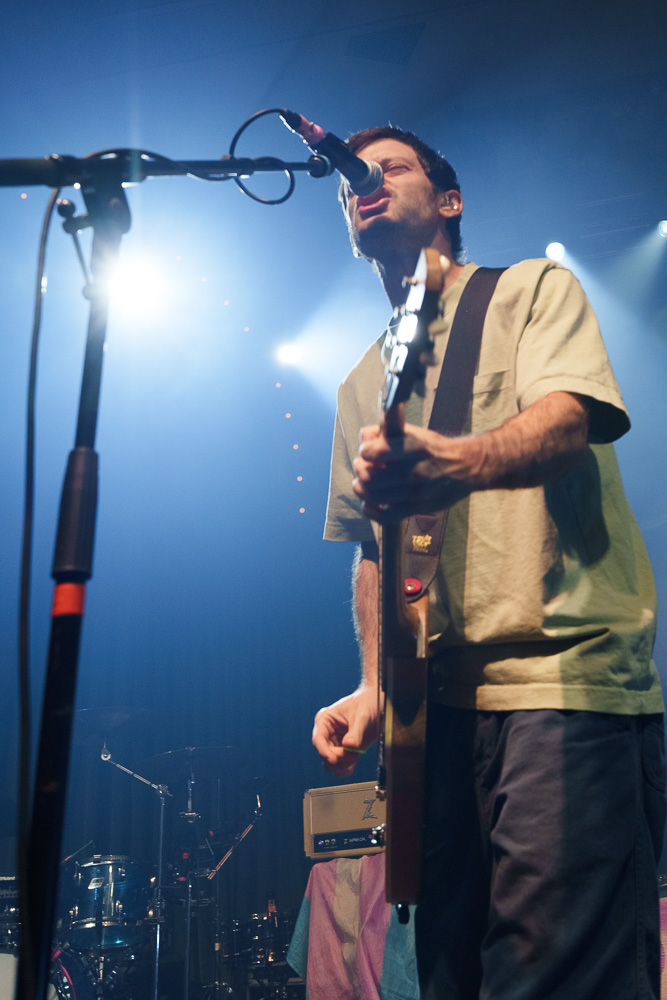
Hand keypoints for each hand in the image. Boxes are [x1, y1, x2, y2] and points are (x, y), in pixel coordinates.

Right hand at [312, 687, 379, 776]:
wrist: (377, 704)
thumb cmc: (366, 702)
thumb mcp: (361, 715)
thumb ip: (355, 732)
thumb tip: (349, 746)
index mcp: (325, 720)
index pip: (318, 739)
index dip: (324, 751)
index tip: (333, 759)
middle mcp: (328, 733)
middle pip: (324, 754)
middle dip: (338, 757)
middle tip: (353, 753)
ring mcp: (336, 743)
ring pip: (330, 763)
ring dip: (342, 764)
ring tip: (355, 755)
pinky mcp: (345, 751)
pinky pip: (340, 766)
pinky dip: (346, 768)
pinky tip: (354, 761)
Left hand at [352, 423, 479, 521]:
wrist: (467, 467)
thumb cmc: (435, 449)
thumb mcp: (415, 432)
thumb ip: (387, 432)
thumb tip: (365, 437)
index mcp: (414, 446)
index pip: (376, 452)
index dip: (365, 452)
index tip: (367, 452)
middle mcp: (415, 470)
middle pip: (370, 477)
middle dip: (360, 471)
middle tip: (362, 468)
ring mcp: (417, 492)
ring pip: (374, 496)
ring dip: (361, 489)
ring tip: (364, 484)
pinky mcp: (418, 508)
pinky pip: (385, 516)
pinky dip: (371, 511)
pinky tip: (370, 503)